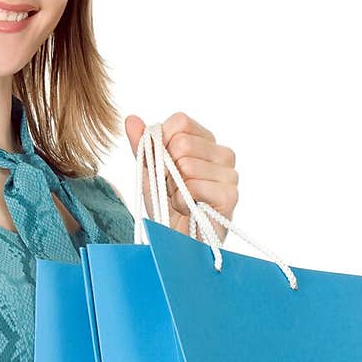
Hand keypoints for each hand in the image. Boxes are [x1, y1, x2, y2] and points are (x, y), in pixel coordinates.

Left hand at [124, 112, 238, 244]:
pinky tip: (190, 210)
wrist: (176, 242)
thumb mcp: (149, 172)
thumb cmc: (167, 207)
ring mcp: (230, 174)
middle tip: (173, 188)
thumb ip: (142, 145)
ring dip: (174, 188)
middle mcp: (224, 154)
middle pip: (182, 142)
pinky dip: (183, 201)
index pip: (181, 121)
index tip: (163, 165)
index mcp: (207, 142)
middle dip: (168, 169)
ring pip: (187, 164)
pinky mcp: (230, 195)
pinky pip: (194, 185)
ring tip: (181, 200)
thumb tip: (130, 118)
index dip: (162, 142)